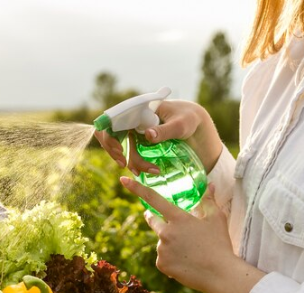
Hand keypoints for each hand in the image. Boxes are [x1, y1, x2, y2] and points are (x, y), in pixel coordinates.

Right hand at [95, 100, 222, 173]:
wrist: (194, 123)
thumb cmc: (188, 119)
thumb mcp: (180, 125)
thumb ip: (164, 130)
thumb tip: (148, 134)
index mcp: (138, 109)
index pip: (112, 121)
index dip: (110, 136)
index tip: (120, 151)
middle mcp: (131, 118)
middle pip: (109, 134)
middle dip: (113, 150)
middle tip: (124, 164)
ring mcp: (133, 129)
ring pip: (117, 145)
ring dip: (123, 158)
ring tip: (138, 172)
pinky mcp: (137, 139)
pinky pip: (126, 151)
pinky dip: (130, 162)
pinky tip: (139, 171)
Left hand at [119, 176, 264, 292]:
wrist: (219, 274)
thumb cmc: (220, 244)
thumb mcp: (216, 219)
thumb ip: (208, 201)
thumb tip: (210, 186)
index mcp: (178, 218)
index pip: (153, 199)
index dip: (137, 188)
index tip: (123, 179)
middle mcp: (165, 233)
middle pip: (152, 220)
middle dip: (154, 217)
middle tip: (166, 221)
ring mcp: (161, 249)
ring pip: (162, 241)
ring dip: (170, 241)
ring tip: (190, 250)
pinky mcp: (161, 264)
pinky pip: (163, 257)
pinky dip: (171, 257)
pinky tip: (185, 262)